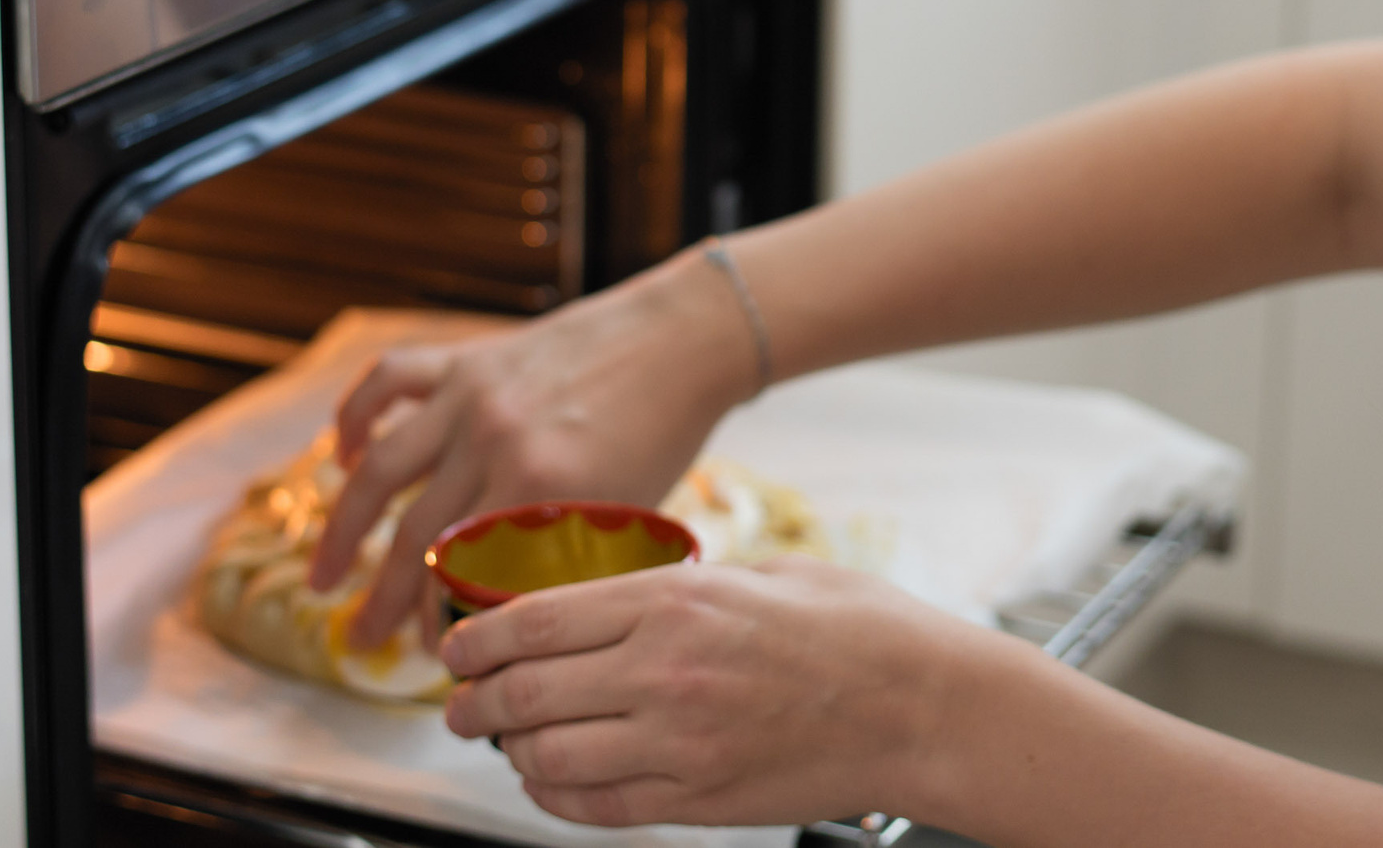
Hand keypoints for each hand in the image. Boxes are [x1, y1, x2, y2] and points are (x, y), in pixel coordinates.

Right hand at [307, 254, 758, 645]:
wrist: (683, 338)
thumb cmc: (665, 429)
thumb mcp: (626, 511)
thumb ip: (564, 559)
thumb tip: (509, 622)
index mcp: (543, 487)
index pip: (464, 572)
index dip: (436, 620)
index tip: (425, 652)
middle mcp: (497, 440)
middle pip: (416, 535)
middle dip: (382, 598)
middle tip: (359, 639)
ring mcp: (474, 394)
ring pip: (381, 468)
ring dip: (343, 527)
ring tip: (324, 575)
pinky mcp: (469, 358)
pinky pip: (390, 382)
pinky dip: (356, 417)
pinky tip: (345, 455)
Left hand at [440, 559, 1010, 828]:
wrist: (925, 704)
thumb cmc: (859, 628)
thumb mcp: (761, 574)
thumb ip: (679, 588)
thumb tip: (614, 600)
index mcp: (675, 603)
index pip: (535, 622)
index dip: (476, 640)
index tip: (457, 648)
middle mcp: (664, 673)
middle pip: (524, 693)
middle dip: (474, 703)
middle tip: (459, 705)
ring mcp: (680, 743)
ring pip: (548, 759)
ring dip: (511, 753)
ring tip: (506, 744)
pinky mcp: (700, 798)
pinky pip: (597, 808)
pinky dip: (556, 799)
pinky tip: (553, 783)